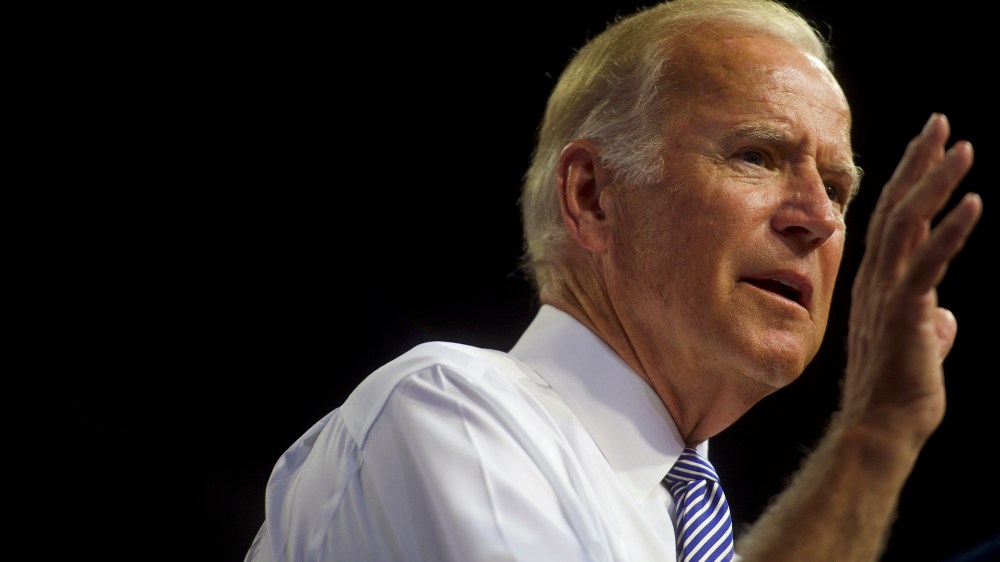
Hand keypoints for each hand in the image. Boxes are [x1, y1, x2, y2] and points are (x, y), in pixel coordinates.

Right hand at [841, 113, 981, 448]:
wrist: (880, 426)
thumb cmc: (897, 390)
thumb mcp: (917, 345)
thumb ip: (928, 322)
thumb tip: (944, 318)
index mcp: (876, 281)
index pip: (890, 220)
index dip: (909, 179)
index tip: (928, 144)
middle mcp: (874, 279)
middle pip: (895, 209)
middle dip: (918, 163)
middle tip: (940, 123)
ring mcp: (886, 293)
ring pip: (907, 226)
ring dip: (934, 184)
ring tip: (962, 147)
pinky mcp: (904, 312)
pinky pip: (928, 264)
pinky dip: (949, 232)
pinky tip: (973, 204)